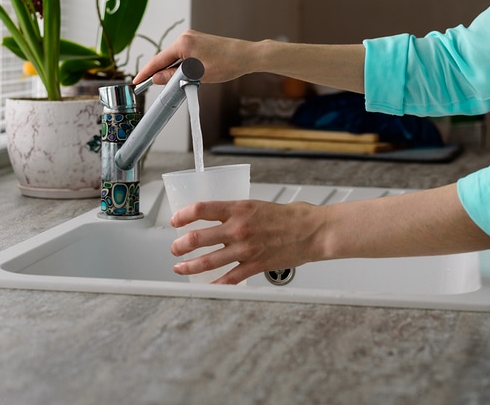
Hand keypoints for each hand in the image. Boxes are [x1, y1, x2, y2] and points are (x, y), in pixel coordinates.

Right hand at [133, 29, 259, 85]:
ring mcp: (193, 38)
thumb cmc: (227, 64)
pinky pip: (183, 55)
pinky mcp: (199, 42)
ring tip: (166, 84)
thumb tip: (156, 79)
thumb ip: (174, 77)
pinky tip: (180, 75)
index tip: (136, 81)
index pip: (158, 60)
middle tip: (146, 86)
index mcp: (183, 43)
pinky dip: (179, 66)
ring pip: (175, 57)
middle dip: (157, 72)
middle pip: (165, 58)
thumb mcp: (198, 75)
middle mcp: (186, 37)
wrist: (247, 55)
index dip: (146, 72)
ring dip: (170, 70)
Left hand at [169, 198, 327, 284]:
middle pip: (197, 238)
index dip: (183, 215)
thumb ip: (239, 212)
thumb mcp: (259, 204)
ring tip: (180, 268)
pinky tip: (206, 286)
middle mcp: (238, 228)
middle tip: (175, 248)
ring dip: (190, 266)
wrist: (314, 231)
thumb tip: (222, 217)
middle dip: (180, 245)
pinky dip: (215, 284)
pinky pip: (229, 278)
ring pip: (208, 261)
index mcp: (239, 208)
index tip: (175, 220)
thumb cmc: (292, 215)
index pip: (201, 209)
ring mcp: (245, 249)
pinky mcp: (255, 265)